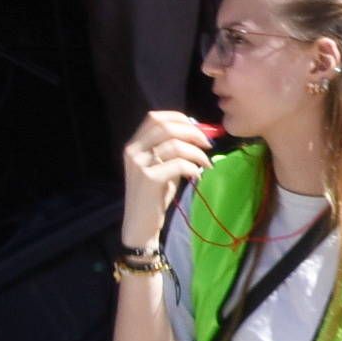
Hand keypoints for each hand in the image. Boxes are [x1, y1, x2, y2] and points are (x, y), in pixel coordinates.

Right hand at [121, 110, 215, 245]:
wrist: (141, 223)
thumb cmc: (154, 195)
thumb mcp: (162, 166)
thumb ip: (172, 149)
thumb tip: (198, 132)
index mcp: (134, 144)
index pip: (155, 117)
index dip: (180, 118)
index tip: (199, 130)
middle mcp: (133, 151)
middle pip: (166, 127)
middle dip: (193, 133)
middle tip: (208, 145)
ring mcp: (139, 164)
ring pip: (175, 145)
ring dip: (197, 153)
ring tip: (206, 165)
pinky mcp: (149, 178)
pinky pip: (179, 164)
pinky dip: (194, 168)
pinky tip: (197, 177)